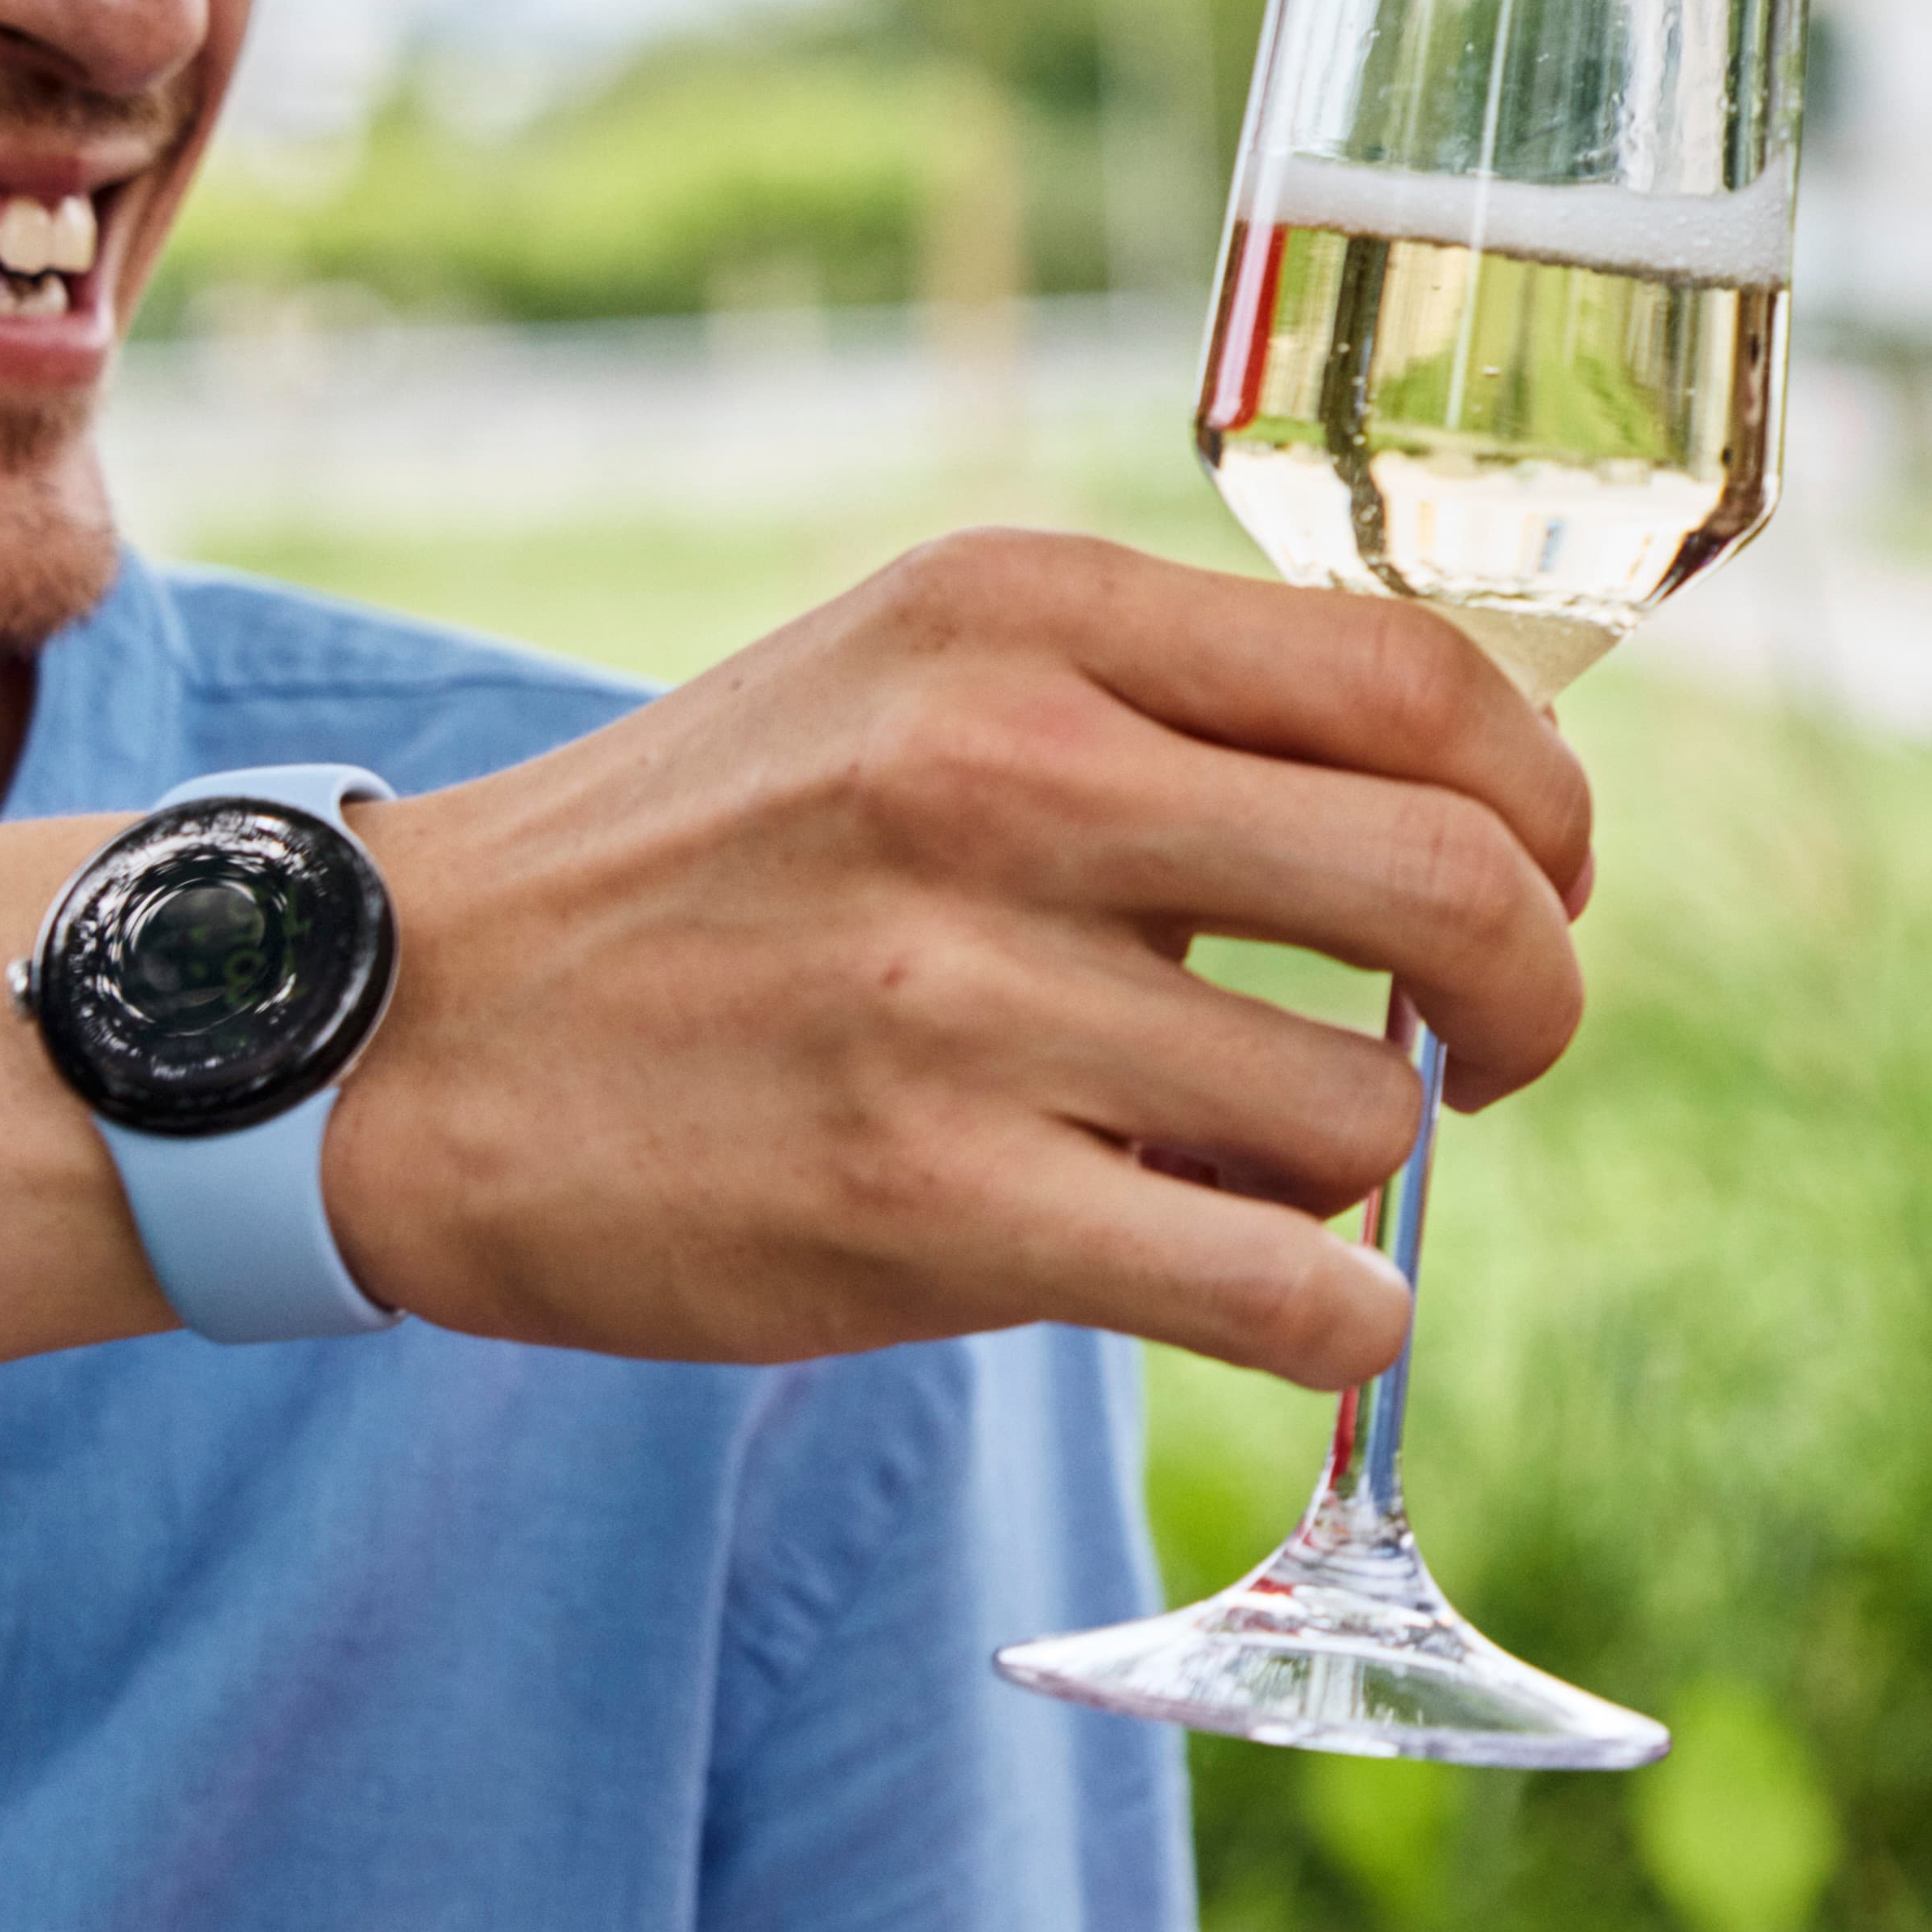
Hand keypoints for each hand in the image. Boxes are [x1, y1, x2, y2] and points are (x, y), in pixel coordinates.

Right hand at [325, 531, 1596, 1392]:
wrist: (385, 1025)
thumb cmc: (710, 853)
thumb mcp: (926, 665)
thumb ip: (1173, 701)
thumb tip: (1462, 806)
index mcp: (1031, 615)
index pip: (1430, 684)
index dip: (1547, 805)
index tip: (1539, 880)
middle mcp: (1011, 774)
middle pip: (1456, 882)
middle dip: (1536, 991)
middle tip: (1501, 1049)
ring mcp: (965, 997)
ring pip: (1361, 1110)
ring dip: (1366, 1166)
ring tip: (1263, 1165)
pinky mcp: (926, 1206)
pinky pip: (1280, 1285)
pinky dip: (1342, 1316)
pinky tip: (1300, 1303)